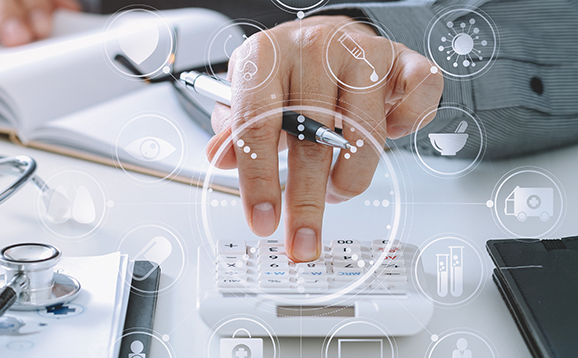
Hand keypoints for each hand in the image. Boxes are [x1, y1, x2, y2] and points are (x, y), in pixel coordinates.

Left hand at [206, 16, 442, 261]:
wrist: (323, 35)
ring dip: (350, 177)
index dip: (259, 179)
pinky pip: (418, 101)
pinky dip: (406, 129)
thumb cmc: (285, 73)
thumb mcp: (246, 96)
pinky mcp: (403, 60)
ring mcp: (363, 52)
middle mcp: (314, 48)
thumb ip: (233, 131)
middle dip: (306, 201)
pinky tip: (384, 138)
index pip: (258, 123)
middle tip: (302, 239)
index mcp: (267, 55)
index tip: (264, 221)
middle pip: (311, 137)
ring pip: (365, 132)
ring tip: (334, 191)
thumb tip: (223, 159)